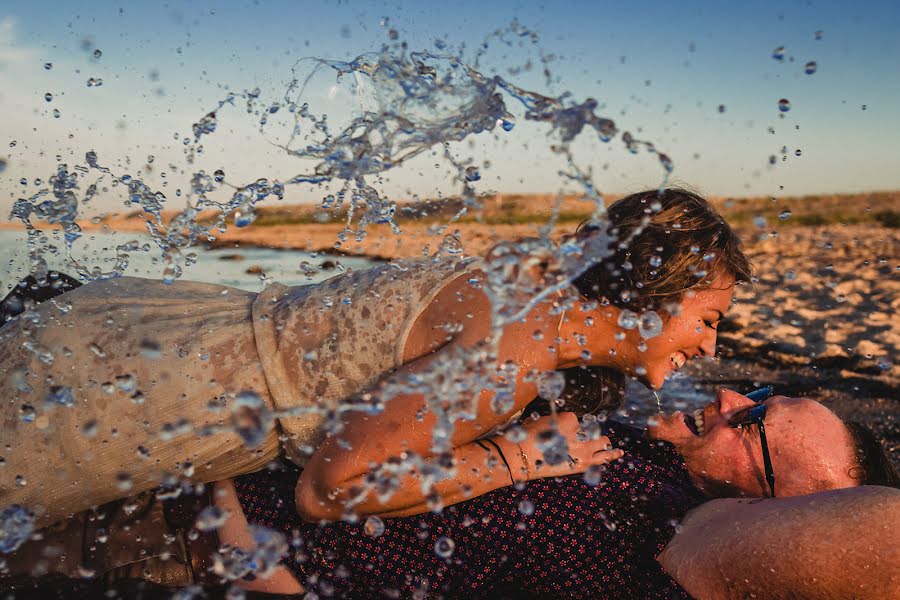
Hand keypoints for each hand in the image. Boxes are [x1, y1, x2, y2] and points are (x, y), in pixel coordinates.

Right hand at [497, 412, 622, 481]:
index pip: (578, 419)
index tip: (563, 430)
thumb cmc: (527, 437)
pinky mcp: (584, 464)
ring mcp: (584, 449)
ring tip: (605, 442)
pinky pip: (604, 458)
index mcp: (570, 419)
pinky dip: (612, 454)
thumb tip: (562, 424)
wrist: (522, 458)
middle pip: (593, 429)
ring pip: (603, 441)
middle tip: (577, 438)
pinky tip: (619, 452)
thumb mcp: (542, 420)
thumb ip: (557, 420)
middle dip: (587, 432)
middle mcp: (580, 433)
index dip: (571, 425)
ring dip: (601, 441)